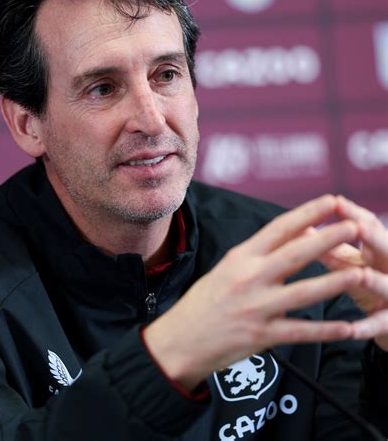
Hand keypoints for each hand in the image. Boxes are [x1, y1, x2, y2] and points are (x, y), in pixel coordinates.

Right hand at [143, 195, 364, 389]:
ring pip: (303, 292)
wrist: (181, 339)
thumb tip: (289, 239)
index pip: (278, 229)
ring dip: (334, 282)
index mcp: (240, 257)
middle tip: (356, 226)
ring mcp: (256, 307)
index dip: (307, 213)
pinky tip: (349, 328)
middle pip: (295, 254)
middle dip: (328, 239)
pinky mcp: (262, 335)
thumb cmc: (203, 302)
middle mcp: (249, 278)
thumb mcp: (225, 269)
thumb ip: (256, 256)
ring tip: (361, 272)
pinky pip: (300, 332)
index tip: (331, 201)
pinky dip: (326, 331)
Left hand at [318, 197, 387, 349]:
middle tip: (359, 227)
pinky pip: (382, 324)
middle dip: (375, 238)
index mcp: (378, 250)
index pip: (370, 225)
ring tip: (361, 276)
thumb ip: (329, 248)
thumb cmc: (365, 285)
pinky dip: (367, 326)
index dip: (354, 213)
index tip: (335, 201)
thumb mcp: (350, 264)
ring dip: (375, 281)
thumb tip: (298, 226)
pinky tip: (351, 329)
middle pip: (387, 249)